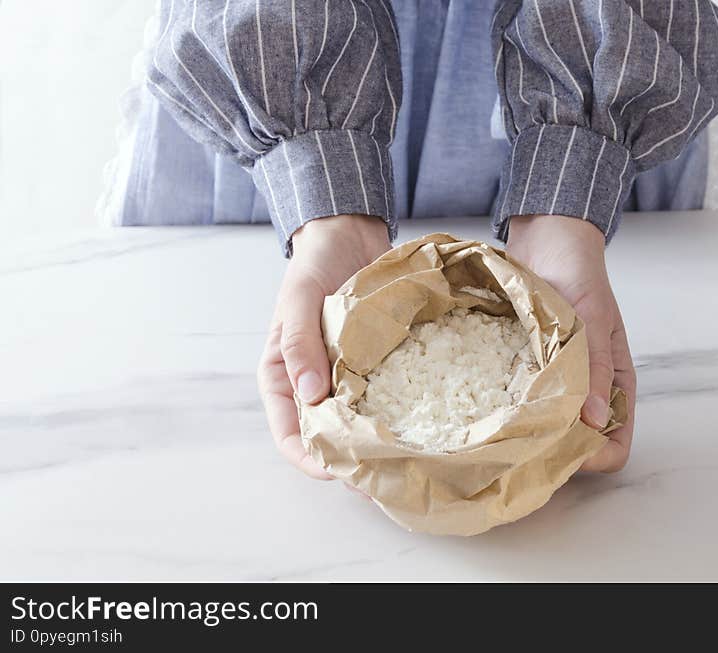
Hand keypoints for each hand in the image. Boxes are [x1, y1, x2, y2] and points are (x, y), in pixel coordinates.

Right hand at [257, 215, 390, 477]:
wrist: (346, 235)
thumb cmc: (312, 265)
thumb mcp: (297, 299)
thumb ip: (299, 344)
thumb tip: (311, 396)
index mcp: (281, 377)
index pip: (289, 435)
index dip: (311, 460)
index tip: (339, 473)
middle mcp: (312, 384)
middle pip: (326, 438)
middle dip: (350, 463)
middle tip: (382, 480)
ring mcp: (343, 376)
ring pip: (356, 423)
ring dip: (375, 444)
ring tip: (404, 463)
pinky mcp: (372, 364)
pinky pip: (382, 396)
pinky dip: (395, 413)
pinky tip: (420, 426)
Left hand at [506, 215, 635, 472]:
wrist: (548, 244)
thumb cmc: (579, 276)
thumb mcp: (593, 320)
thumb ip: (596, 369)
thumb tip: (594, 421)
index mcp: (616, 385)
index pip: (616, 445)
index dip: (594, 457)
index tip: (563, 448)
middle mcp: (588, 393)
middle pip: (579, 446)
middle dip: (556, 451)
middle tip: (525, 442)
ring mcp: (558, 384)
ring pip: (548, 429)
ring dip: (530, 432)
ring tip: (505, 425)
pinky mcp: (529, 371)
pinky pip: (523, 403)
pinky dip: (511, 409)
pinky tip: (492, 403)